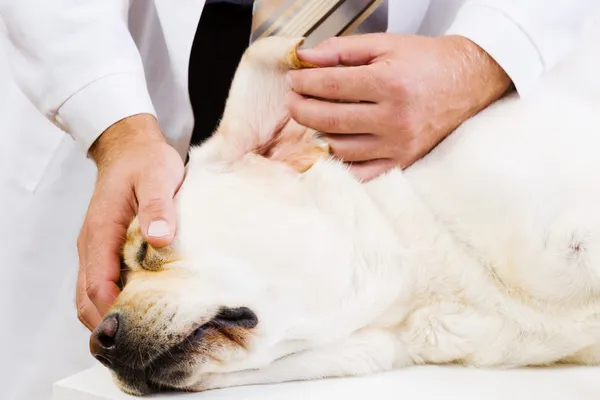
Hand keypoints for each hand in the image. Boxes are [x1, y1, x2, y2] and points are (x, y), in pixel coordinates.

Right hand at [76, 114, 184, 330]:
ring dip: (111, 315)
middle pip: (88, 300)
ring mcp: (97, 248)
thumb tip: (158, 239)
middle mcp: (92, 246)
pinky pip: (103, 283)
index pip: (98, 288)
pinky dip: (116, 301)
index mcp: (101, 233)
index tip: (141, 332)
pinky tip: (142, 306)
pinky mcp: (107, 248)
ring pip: (93, 295)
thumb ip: (159, 207)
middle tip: (143, 343)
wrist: (132, 148)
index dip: (115, 315)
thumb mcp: (158, 177)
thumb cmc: (145, 162)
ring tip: (143, 333)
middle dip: (110, 325)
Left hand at [286, 33, 512, 180]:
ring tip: (313, 118)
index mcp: (390, 83)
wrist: (467, 81)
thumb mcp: (385, 45)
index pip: (330, 87)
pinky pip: (361, 174)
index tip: (293, 80)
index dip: (304, 84)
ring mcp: (399, 144)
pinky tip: (331, 146)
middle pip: (330, 120)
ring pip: (341, 149)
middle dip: (301, 109)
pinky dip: (340, 164)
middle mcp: (395, 118)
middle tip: (292, 100)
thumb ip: (342, 49)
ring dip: (318, 135)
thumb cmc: (425, 61)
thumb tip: (306, 59)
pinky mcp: (403, 161)